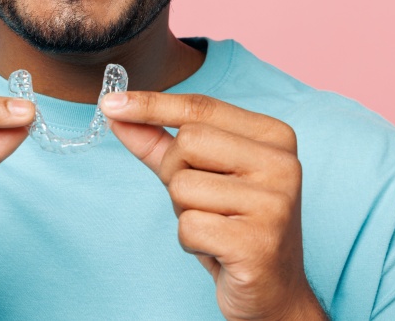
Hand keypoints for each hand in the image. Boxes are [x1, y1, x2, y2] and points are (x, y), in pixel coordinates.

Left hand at [101, 91, 326, 320]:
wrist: (272, 291)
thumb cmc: (233, 226)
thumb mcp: (197, 176)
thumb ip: (159, 143)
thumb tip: (116, 112)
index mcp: (275, 137)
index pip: (201, 108)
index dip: (151, 104)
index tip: (111, 102)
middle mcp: (283, 163)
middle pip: (187, 142)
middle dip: (175, 173)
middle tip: (202, 201)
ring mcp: (275, 203)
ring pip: (183, 186)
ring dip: (184, 212)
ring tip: (215, 226)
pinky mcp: (258, 242)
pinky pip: (189, 226)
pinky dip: (190, 241)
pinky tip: (218, 250)